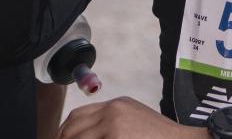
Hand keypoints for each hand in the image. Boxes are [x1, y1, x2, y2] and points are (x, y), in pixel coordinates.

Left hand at [58, 95, 197, 136]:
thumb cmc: (160, 138)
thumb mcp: (134, 121)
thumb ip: (111, 125)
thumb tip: (85, 136)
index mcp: (117, 105)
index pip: (77, 116)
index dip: (63, 133)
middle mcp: (113, 111)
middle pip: (71, 128)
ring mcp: (113, 126)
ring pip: (77, 138)